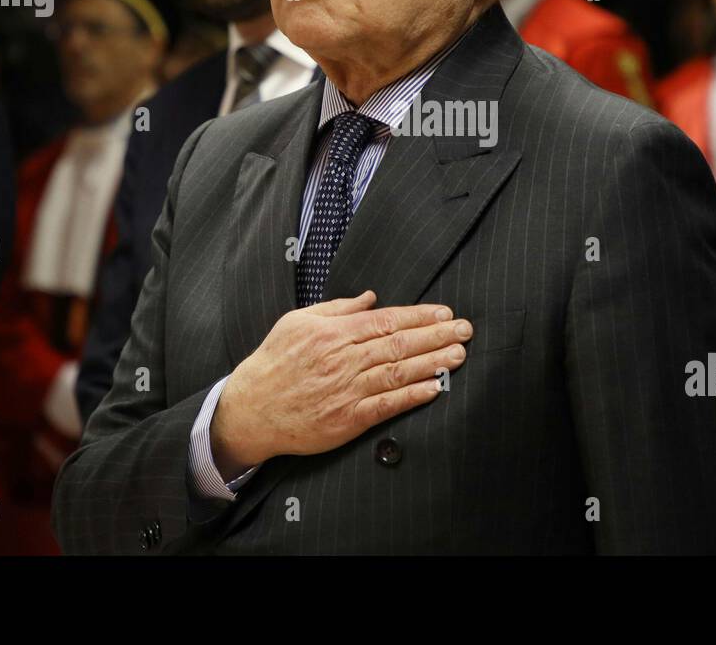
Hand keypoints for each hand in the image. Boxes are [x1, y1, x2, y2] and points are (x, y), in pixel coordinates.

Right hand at [210, 291, 469, 477]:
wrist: (250, 409)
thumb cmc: (274, 362)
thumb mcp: (297, 321)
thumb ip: (337, 308)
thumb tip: (371, 297)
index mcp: (333, 333)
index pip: (386, 320)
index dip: (420, 316)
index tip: (445, 312)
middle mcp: (343, 359)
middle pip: (399, 344)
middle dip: (436, 335)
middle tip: (465, 329)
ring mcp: (346, 390)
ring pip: (397, 373)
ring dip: (432, 363)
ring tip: (458, 355)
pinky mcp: (347, 419)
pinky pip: (386, 406)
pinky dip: (412, 396)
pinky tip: (434, 387)